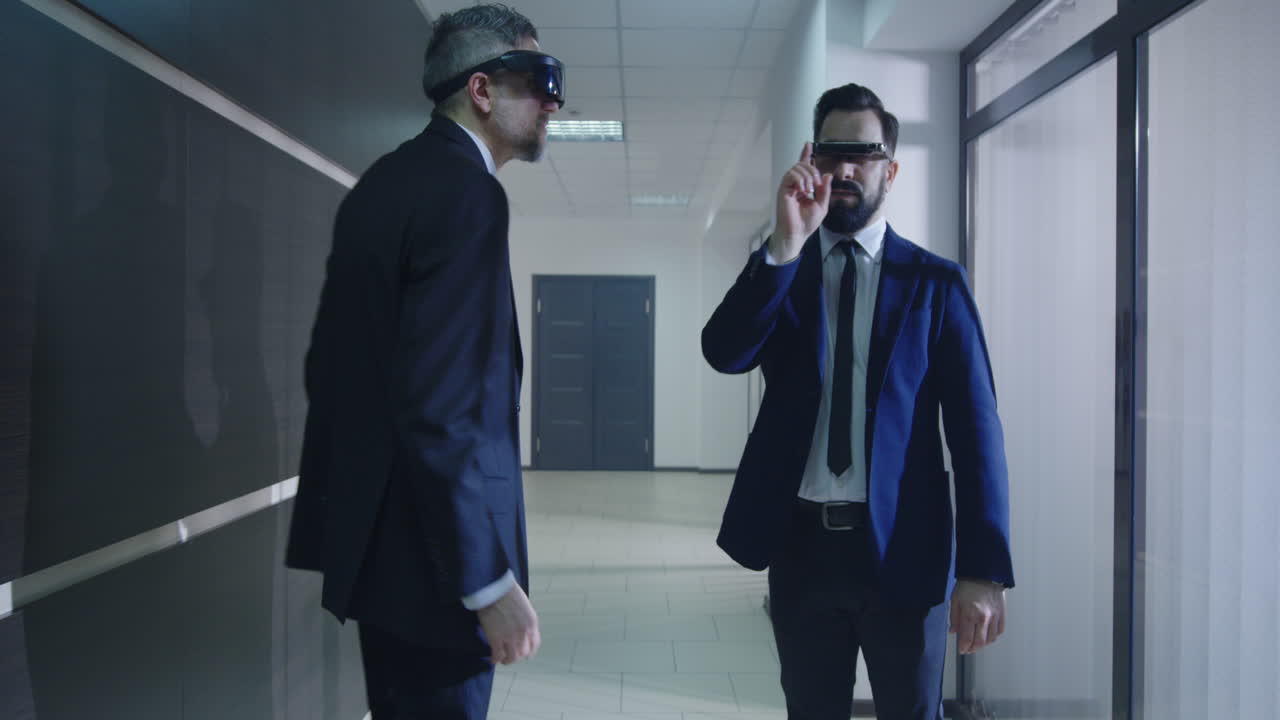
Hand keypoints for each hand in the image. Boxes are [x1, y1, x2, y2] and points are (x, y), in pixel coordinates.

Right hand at [476, 583, 540, 664]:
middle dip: (517, 656)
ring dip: (507, 660)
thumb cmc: (507, 593)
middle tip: (511, 656)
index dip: (529, 652)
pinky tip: (493, 659)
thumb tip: (521, 630)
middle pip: (523, 653)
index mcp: (532, 623)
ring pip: (512, 658)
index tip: (525, 654)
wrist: (494, 589)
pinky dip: (495, 659)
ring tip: (502, 659)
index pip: (535, 644)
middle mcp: (524, 633)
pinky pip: (497, 655)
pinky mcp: (496, 639)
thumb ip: (525, 620)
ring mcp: (510, 637)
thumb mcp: (524, 606)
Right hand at [771, 142, 832, 262]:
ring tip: (810, 189)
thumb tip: (827, 175)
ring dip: (807, 176)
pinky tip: (803, 190)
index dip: (805, 154)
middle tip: (817, 185)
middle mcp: (794, 184)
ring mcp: (788, 186)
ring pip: (796, 168)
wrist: (797, 232)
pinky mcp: (783, 189)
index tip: (808, 144)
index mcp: (803, 187)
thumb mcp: (822, 205)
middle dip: (813, 170)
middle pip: (802, 165)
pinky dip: (799, 180)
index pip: (803, 167)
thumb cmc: (806, 222)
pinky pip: (790, 175)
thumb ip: (825, 190)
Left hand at [949, 578, 1005, 653]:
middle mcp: (984, 618)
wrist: (984, 573)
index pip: (967, 639)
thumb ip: (954, 618)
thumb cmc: (968, 585)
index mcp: (970, 615)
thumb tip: (953, 632)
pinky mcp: (1002, 614)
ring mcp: (995, 617)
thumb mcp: (955, 600)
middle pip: (980, 643)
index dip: (964, 648)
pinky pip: (1000, 631)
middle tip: (968, 650)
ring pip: (991, 639)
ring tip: (977, 643)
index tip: (961, 650)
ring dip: (983, 644)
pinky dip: (994, 636)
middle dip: (973, 649)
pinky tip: (987, 635)